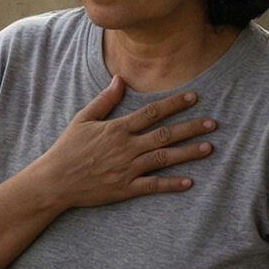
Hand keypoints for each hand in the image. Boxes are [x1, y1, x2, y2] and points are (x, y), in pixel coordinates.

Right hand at [36, 76, 216, 211]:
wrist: (55, 180)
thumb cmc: (68, 148)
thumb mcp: (83, 119)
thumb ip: (104, 100)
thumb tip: (120, 79)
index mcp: (117, 129)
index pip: (152, 112)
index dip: (174, 104)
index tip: (194, 97)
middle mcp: (126, 147)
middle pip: (165, 135)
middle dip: (190, 128)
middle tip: (212, 123)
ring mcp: (127, 169)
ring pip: (164, 159)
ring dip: (188, 153)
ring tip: (209, 147)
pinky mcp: (125, 189)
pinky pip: (153, 186)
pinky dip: (171, 184)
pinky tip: (189, 181)